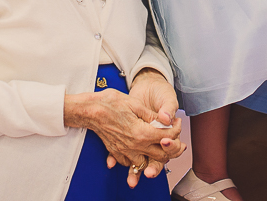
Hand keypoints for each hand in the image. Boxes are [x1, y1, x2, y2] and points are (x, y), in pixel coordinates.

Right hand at [66, 82, 183, 187]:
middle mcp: (134, 146)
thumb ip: (152, 116)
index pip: (166, 137)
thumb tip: (165, 121)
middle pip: (160, 155)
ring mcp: (124, 151)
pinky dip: (139, 158)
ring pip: (146, 161)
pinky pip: (131, 162)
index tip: (177, 123)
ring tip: (159, 145)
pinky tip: (141, 149)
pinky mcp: (116, 152)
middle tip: (175, 138)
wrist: (90, 109)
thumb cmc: (111, 102)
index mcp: (141, 132)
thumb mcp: (135, 103)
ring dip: (155, 155)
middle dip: (171, 147)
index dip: (176, 130)